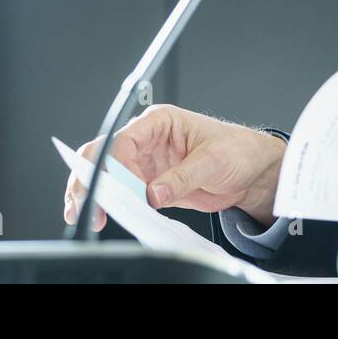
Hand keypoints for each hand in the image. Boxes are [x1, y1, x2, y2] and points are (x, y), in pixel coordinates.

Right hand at [63, 104, 285, 231]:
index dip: (116, 164)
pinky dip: (110, 204)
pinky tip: (104, 217)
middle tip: (86, 204)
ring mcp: (145, 162)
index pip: (125, 139)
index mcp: (160, 121)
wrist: (251, 171)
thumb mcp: (214, 160)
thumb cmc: (237, 150)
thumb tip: (153, 193)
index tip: (117, 189)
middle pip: (105, 154)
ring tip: (87, 215)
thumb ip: (182, 177)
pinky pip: (122, 193)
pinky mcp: (148, 183)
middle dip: (90, 178)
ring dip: (94, 194)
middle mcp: (147, 139)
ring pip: (107, 175)